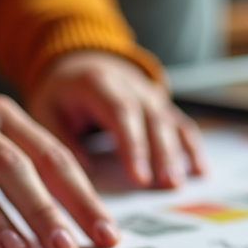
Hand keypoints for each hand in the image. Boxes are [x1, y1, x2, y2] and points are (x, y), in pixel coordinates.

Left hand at [27, 51, 205, 188]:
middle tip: (167, 185)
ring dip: (177, 154)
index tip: (138, 178)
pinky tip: (200, 171)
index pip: (120, 113)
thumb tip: (83, 172)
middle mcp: (130, 85)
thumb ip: (61, 140)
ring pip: (169, 122)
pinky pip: (180, 125)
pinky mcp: (160, 106)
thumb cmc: (62, 94)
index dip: (132, 145)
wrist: (80, 63)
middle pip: (151, 119)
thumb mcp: (47, 111)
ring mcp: (149, 95)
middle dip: (161, 153)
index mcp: (99, 83)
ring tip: (178, 183)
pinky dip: (192, 147)